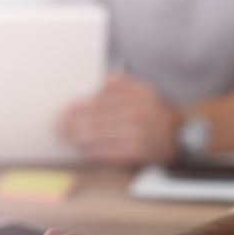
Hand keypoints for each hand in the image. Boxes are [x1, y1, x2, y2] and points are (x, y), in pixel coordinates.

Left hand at [56, 74, 179, 164]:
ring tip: (65, 136)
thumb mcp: (141, 89)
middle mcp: (135, 116)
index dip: (78, 108)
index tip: (64, 111)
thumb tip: (102, 80)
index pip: (98, 103)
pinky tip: (81, 146)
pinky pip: (106, 152)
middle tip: (58, 126)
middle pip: (94, 121)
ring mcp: (135, 136)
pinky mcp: (133, 153)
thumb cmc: (153, 110)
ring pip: (97, 138)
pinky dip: (90, 149)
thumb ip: (121, 83)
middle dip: (72, 124)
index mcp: (134, 98)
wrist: (176, 134)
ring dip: (77, 138)